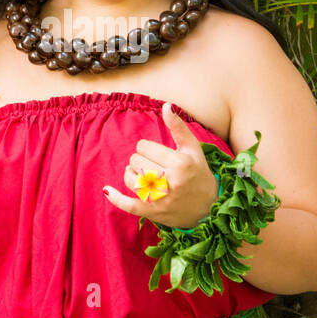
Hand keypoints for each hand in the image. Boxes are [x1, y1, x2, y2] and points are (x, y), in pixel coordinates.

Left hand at [102, 102, 217, 229]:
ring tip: (143, 175)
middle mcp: (169, 181)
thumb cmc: (199, 173)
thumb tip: (166, 105)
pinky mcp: (153, 212)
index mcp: (179, 163)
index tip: (156, 153)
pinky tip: (107, 190)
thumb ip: (178, 127)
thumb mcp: (192, 148)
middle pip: (135, 161)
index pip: (144, 147)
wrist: (209, 207)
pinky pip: (129, 205)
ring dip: (132, 174)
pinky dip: (116, 198)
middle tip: (154, 165)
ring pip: (130, 179)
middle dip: (141, 161)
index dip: (147, 148)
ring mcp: (160, 198)